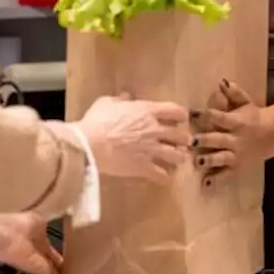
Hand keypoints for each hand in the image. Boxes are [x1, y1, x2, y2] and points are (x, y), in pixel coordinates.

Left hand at [0, 213, 61, 273]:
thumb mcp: (26, 256)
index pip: (53, 248)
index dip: (58, 263)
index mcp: (38, 223)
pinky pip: (19, 252)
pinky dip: (22, 261)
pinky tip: (22, 270)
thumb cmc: (0, 238)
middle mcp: (29, 224)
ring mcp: (15, 230)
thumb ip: (43, 267)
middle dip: (45, 263)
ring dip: (33, 263)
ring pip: (30, 251)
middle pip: (42, 249)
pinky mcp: (3, 237)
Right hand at [76, 95, 191, 183]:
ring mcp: (151, 150)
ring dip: (179, 156)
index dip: (181, 115)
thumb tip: (126, 97)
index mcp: (147, 111)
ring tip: (177, 158)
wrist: (89, 145)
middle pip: (180, 135)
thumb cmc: (96, 121)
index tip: (181, 118)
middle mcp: (155, 130)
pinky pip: (162, 175)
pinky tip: (163, 176)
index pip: (175, 111)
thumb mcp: (106, 103)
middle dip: (184, 138)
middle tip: (183, 141)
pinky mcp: (144, 168)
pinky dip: (164, 176)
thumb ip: (120, 100)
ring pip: (177, 155)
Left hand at [193, 80, 266, 183]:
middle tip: (189, 141)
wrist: (272, 134)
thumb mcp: (245, 102)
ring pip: (221, 158)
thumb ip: (233, 92)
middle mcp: (236, 139)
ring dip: (209, 160)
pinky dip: (216, 180)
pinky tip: (205, 184)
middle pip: (218, 139)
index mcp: (236, 122)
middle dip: (203, 140)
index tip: (191, 114)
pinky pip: (226, 175)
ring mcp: (236, 155)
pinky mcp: (237, 167)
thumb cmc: (252, 116)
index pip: (220, 118)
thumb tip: (221, 81)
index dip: (206, 115)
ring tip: (197, 162)